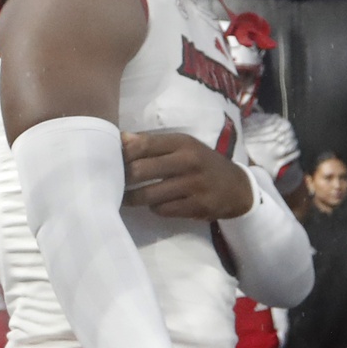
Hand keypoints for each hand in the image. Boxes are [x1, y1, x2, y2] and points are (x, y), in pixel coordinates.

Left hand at [121, 130, 255, 219]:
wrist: (237, 187)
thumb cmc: (201, 163)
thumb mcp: (182, 147)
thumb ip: (152, 143)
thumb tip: (120, 138)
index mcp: (181, 142)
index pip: (142, 145)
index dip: (120, 154)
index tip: (109, 162)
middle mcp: (188, 160)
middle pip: (140, 171)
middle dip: (122, 179)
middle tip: (110, 184)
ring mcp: (194, 185)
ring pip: (149, 195)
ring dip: (133, 198)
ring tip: (124, 198)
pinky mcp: (198, 206)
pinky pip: (163, 210)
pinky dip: (155, 208)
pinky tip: (154, 204)